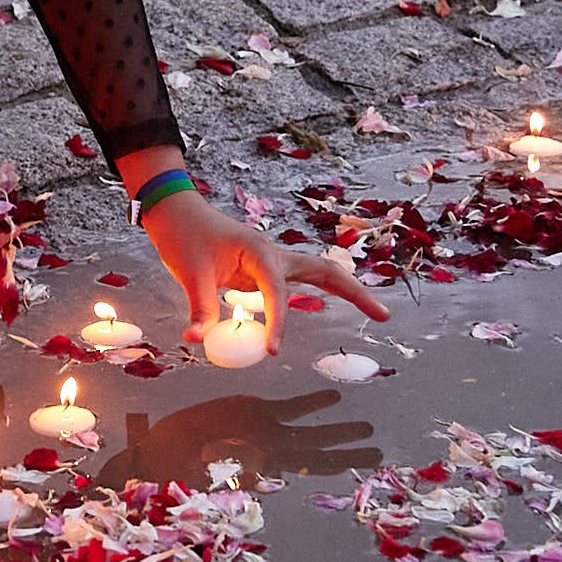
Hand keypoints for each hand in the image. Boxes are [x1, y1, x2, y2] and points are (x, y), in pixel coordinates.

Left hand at [138, 187, 385, 351]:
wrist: (176, 210)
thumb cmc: (185, 235)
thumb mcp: (188, 273)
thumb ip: (199, 308)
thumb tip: (198, 340)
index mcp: (260, 251)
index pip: (277, 292)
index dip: (277, 322)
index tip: (272, 351)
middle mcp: (274, 254)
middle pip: (327, 272)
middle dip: (356, 293)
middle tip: (384, 316)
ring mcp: (273, 262)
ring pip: (320, 275)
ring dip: (347, 292)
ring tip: (376, 312)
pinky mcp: (266, 270)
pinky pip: (298, 287)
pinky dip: (320, 296)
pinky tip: (336, 305)